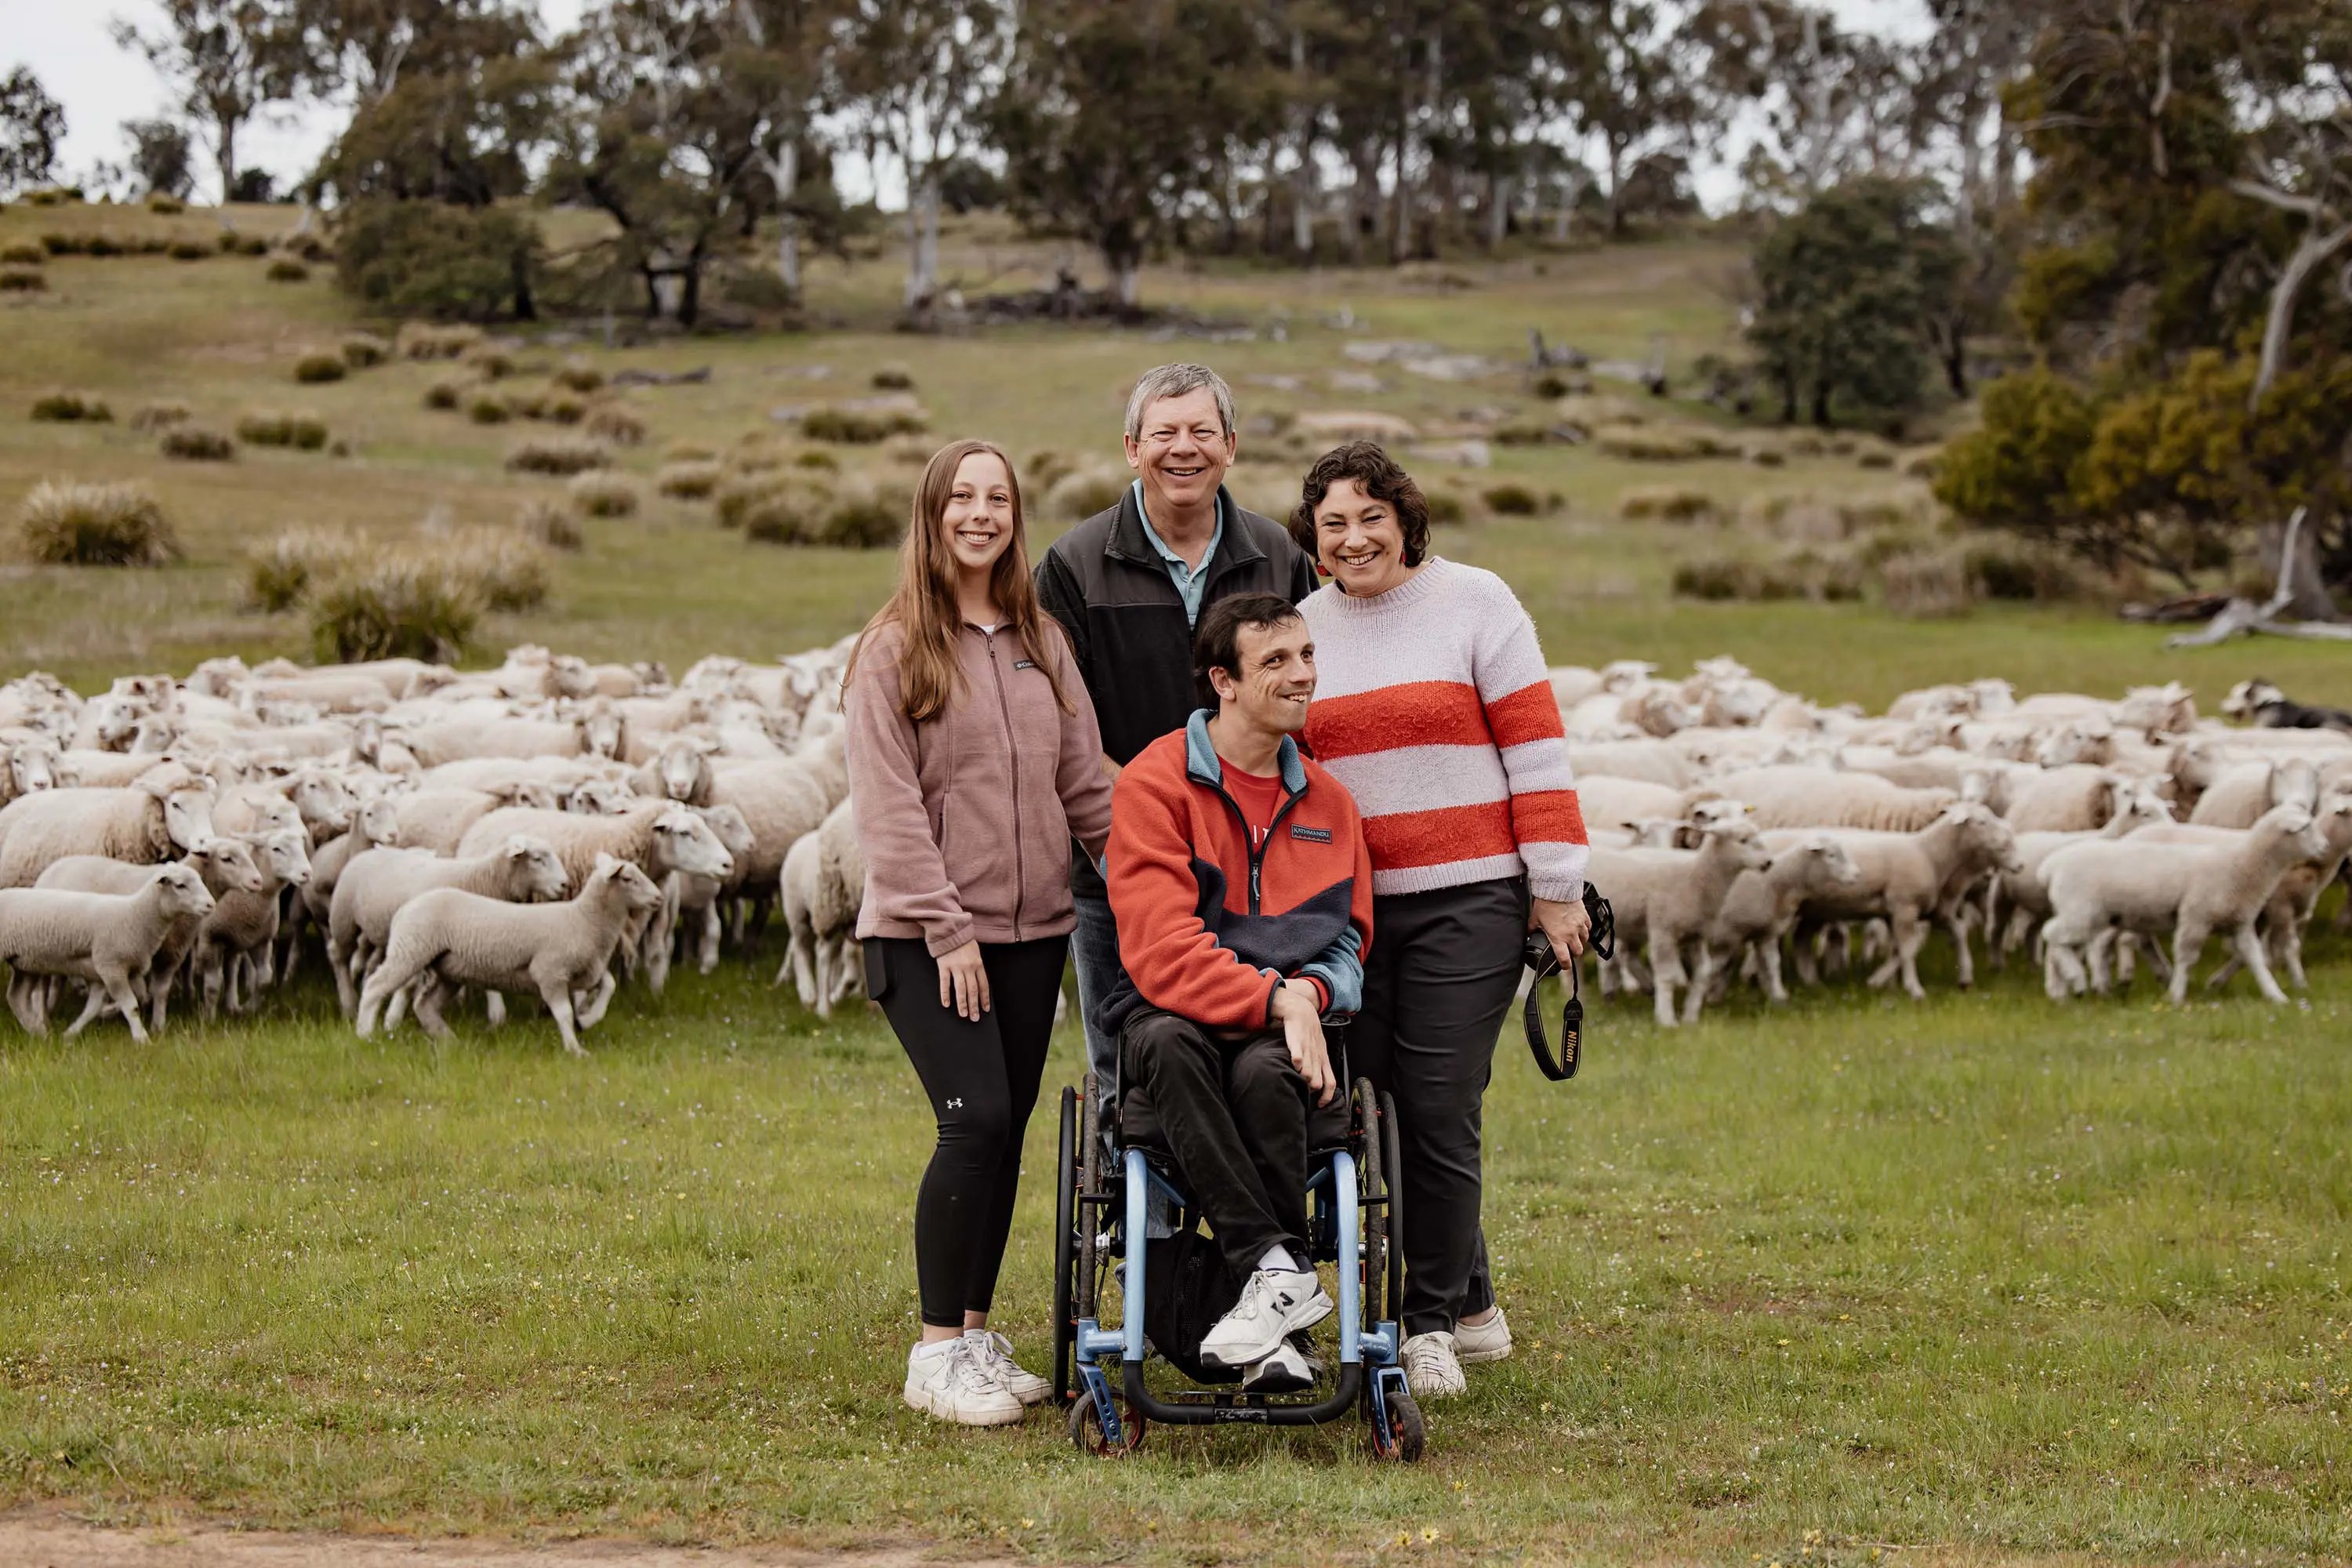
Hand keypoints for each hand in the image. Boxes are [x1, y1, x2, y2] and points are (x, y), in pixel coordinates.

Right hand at [936, 939, 990, 1020]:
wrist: (950, 929)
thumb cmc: (964, 942)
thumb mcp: (976, 953)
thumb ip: (977, 967)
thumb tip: (979, 984)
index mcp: (978, 964)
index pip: (983, 985)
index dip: (984, 998)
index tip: (985, 1009)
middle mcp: (968, 967)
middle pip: (973, 990)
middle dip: (974, 1005)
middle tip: (974, 1018)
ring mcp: (956, 967)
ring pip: (960, 989)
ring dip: (962, 1004)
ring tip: (963, 1014)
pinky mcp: (944, 966)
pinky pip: (945, 983)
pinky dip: (945, 994)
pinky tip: (946, 1004)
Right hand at [1273, 979, 1335, 1105]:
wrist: (1301, 1010)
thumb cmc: (1309, 1033)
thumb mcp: (1318, 1050)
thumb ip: (1317, 1067)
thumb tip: (1317, 1086)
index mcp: (1323, 1059)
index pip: (1330, 1083)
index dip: (1327, 1097)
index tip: (1320, 1105)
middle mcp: (1317, 1056)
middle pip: (1318, 1081)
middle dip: (1312, 1089)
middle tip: (1304, 1092)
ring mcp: (1308, 1048)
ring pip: (1309, 1071)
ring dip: (1304, 1078)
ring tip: (1298, 1078)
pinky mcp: (1296, 1040)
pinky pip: (1298, 1052)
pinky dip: (1298, 1060)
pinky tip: (1295, 1064)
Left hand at [1532, 896, 1590, 968]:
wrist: (1557, 889)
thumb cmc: (1545, 904)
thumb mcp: (1534, 920)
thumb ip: (1532, 930)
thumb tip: (1529, 935)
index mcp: (1558, 938)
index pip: (1564, 958)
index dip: (1565, 965)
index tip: (1564, 966)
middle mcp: (1571, 934)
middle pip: (1578, 951)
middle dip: (1574, 954)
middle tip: (1570, 952)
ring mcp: (1579, 925)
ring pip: (1585, 940)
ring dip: (1581, 942)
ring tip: (1575, 940)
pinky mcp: (1584, 916)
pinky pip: (1588, 927)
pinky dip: (1585, 930)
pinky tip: (1580, 929)